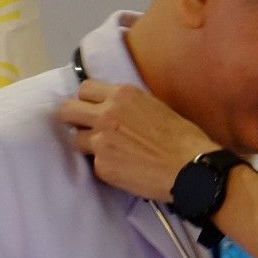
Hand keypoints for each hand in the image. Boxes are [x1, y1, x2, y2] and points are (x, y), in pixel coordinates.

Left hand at [56, 82, 217, 203]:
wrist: (191, 168)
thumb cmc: (182, 138)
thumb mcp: (154, 105)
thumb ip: (127, 104)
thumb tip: (113, 108)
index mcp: (122, 95)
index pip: (84, 89)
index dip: (87, 100)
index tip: (92, 109)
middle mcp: (106, 114)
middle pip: (66, 110)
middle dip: (72, 119)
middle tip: (84, 128)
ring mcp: (101, 141)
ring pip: (75, 139)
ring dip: (87, 145)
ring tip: (109, 152)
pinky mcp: (102, 166)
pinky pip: (93, 164)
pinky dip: (104, 166)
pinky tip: (122, 168)